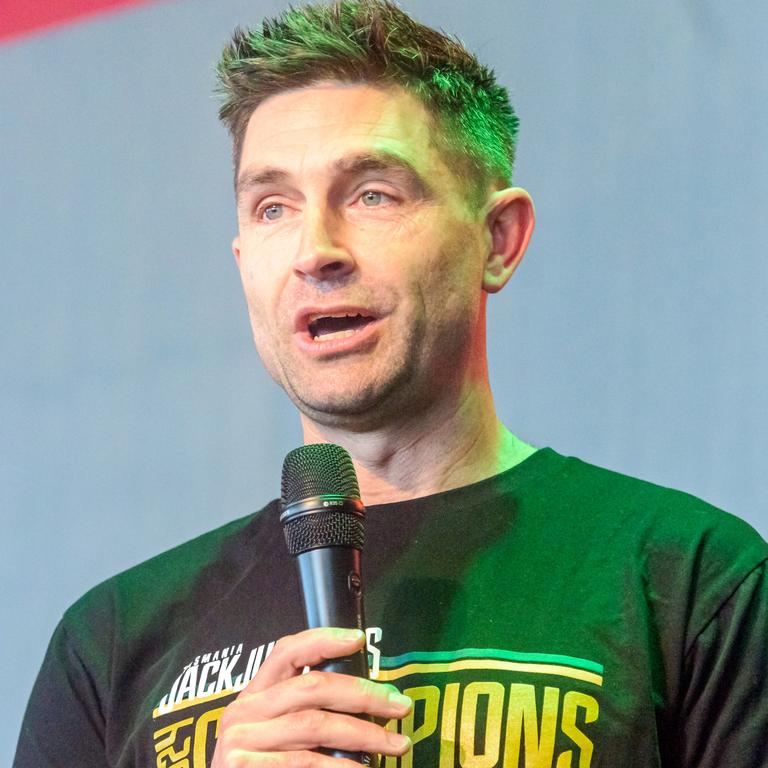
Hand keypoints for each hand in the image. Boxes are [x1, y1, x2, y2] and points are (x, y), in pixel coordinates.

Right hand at [212, 627, 412, 766]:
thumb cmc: (264, 766)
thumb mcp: (273, 731)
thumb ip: (303, 709)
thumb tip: (363, 695)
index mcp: (253, 694)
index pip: (286, 651)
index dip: (323, 640)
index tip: (359, 639)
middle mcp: (244, 712)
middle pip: (313, 687)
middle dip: (364, 694)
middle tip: (400, 704)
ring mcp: (242, 742)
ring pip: (317, 725)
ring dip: (365, 734)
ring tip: (395, 744)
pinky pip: (307, 763)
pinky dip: (342, 767)